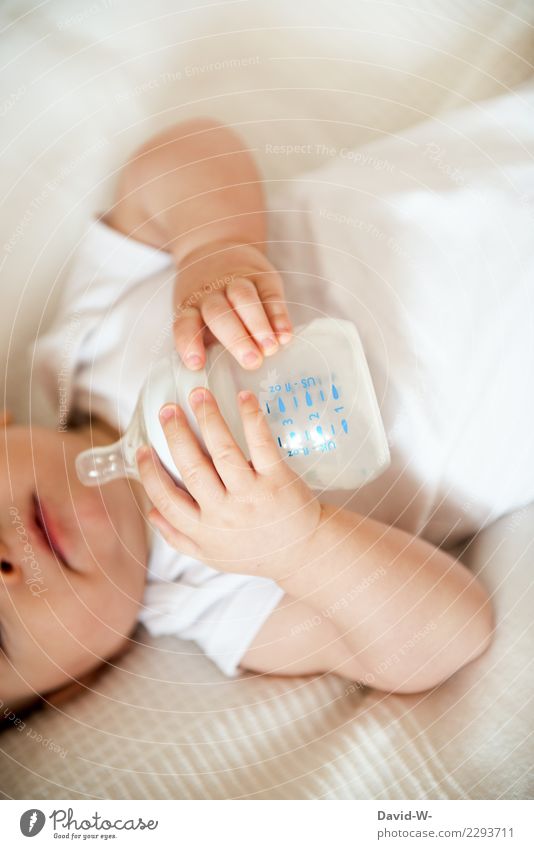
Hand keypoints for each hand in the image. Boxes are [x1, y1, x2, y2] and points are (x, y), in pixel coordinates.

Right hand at [136, 387, 320, 580]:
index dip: (150, 473)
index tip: (142, 448)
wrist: (304, 553)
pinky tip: (243, 398)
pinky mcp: (278, 481)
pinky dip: (251, 419)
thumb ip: (179, 536)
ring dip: (208, 419)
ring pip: (223, 452)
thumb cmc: (255, 551)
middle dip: (176, 435)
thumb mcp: (212, 555)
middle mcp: (225, 513)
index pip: (167, 499)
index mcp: (204, 530)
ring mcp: (252, 496)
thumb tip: (150, 511)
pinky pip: (262, 445)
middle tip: (168, 409)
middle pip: (192, 468)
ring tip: (198, 395)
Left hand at [172, 241, 291, 370]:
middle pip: (219, 314)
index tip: (196, 364)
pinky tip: (285, 335)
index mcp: (189, 306)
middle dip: (236, 338)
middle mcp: (210, 293)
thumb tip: (209, 376)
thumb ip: (203, 339)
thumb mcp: (196, 314)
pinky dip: (279, 315)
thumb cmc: (206, 298)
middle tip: (252, 361)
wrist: (215, 246)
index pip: (185, 324)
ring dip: (258, 324)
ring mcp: (236, 281)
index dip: (189, 342)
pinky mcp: (261, 276)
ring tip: (271, 348)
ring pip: (244, 298)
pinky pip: (270, 294)